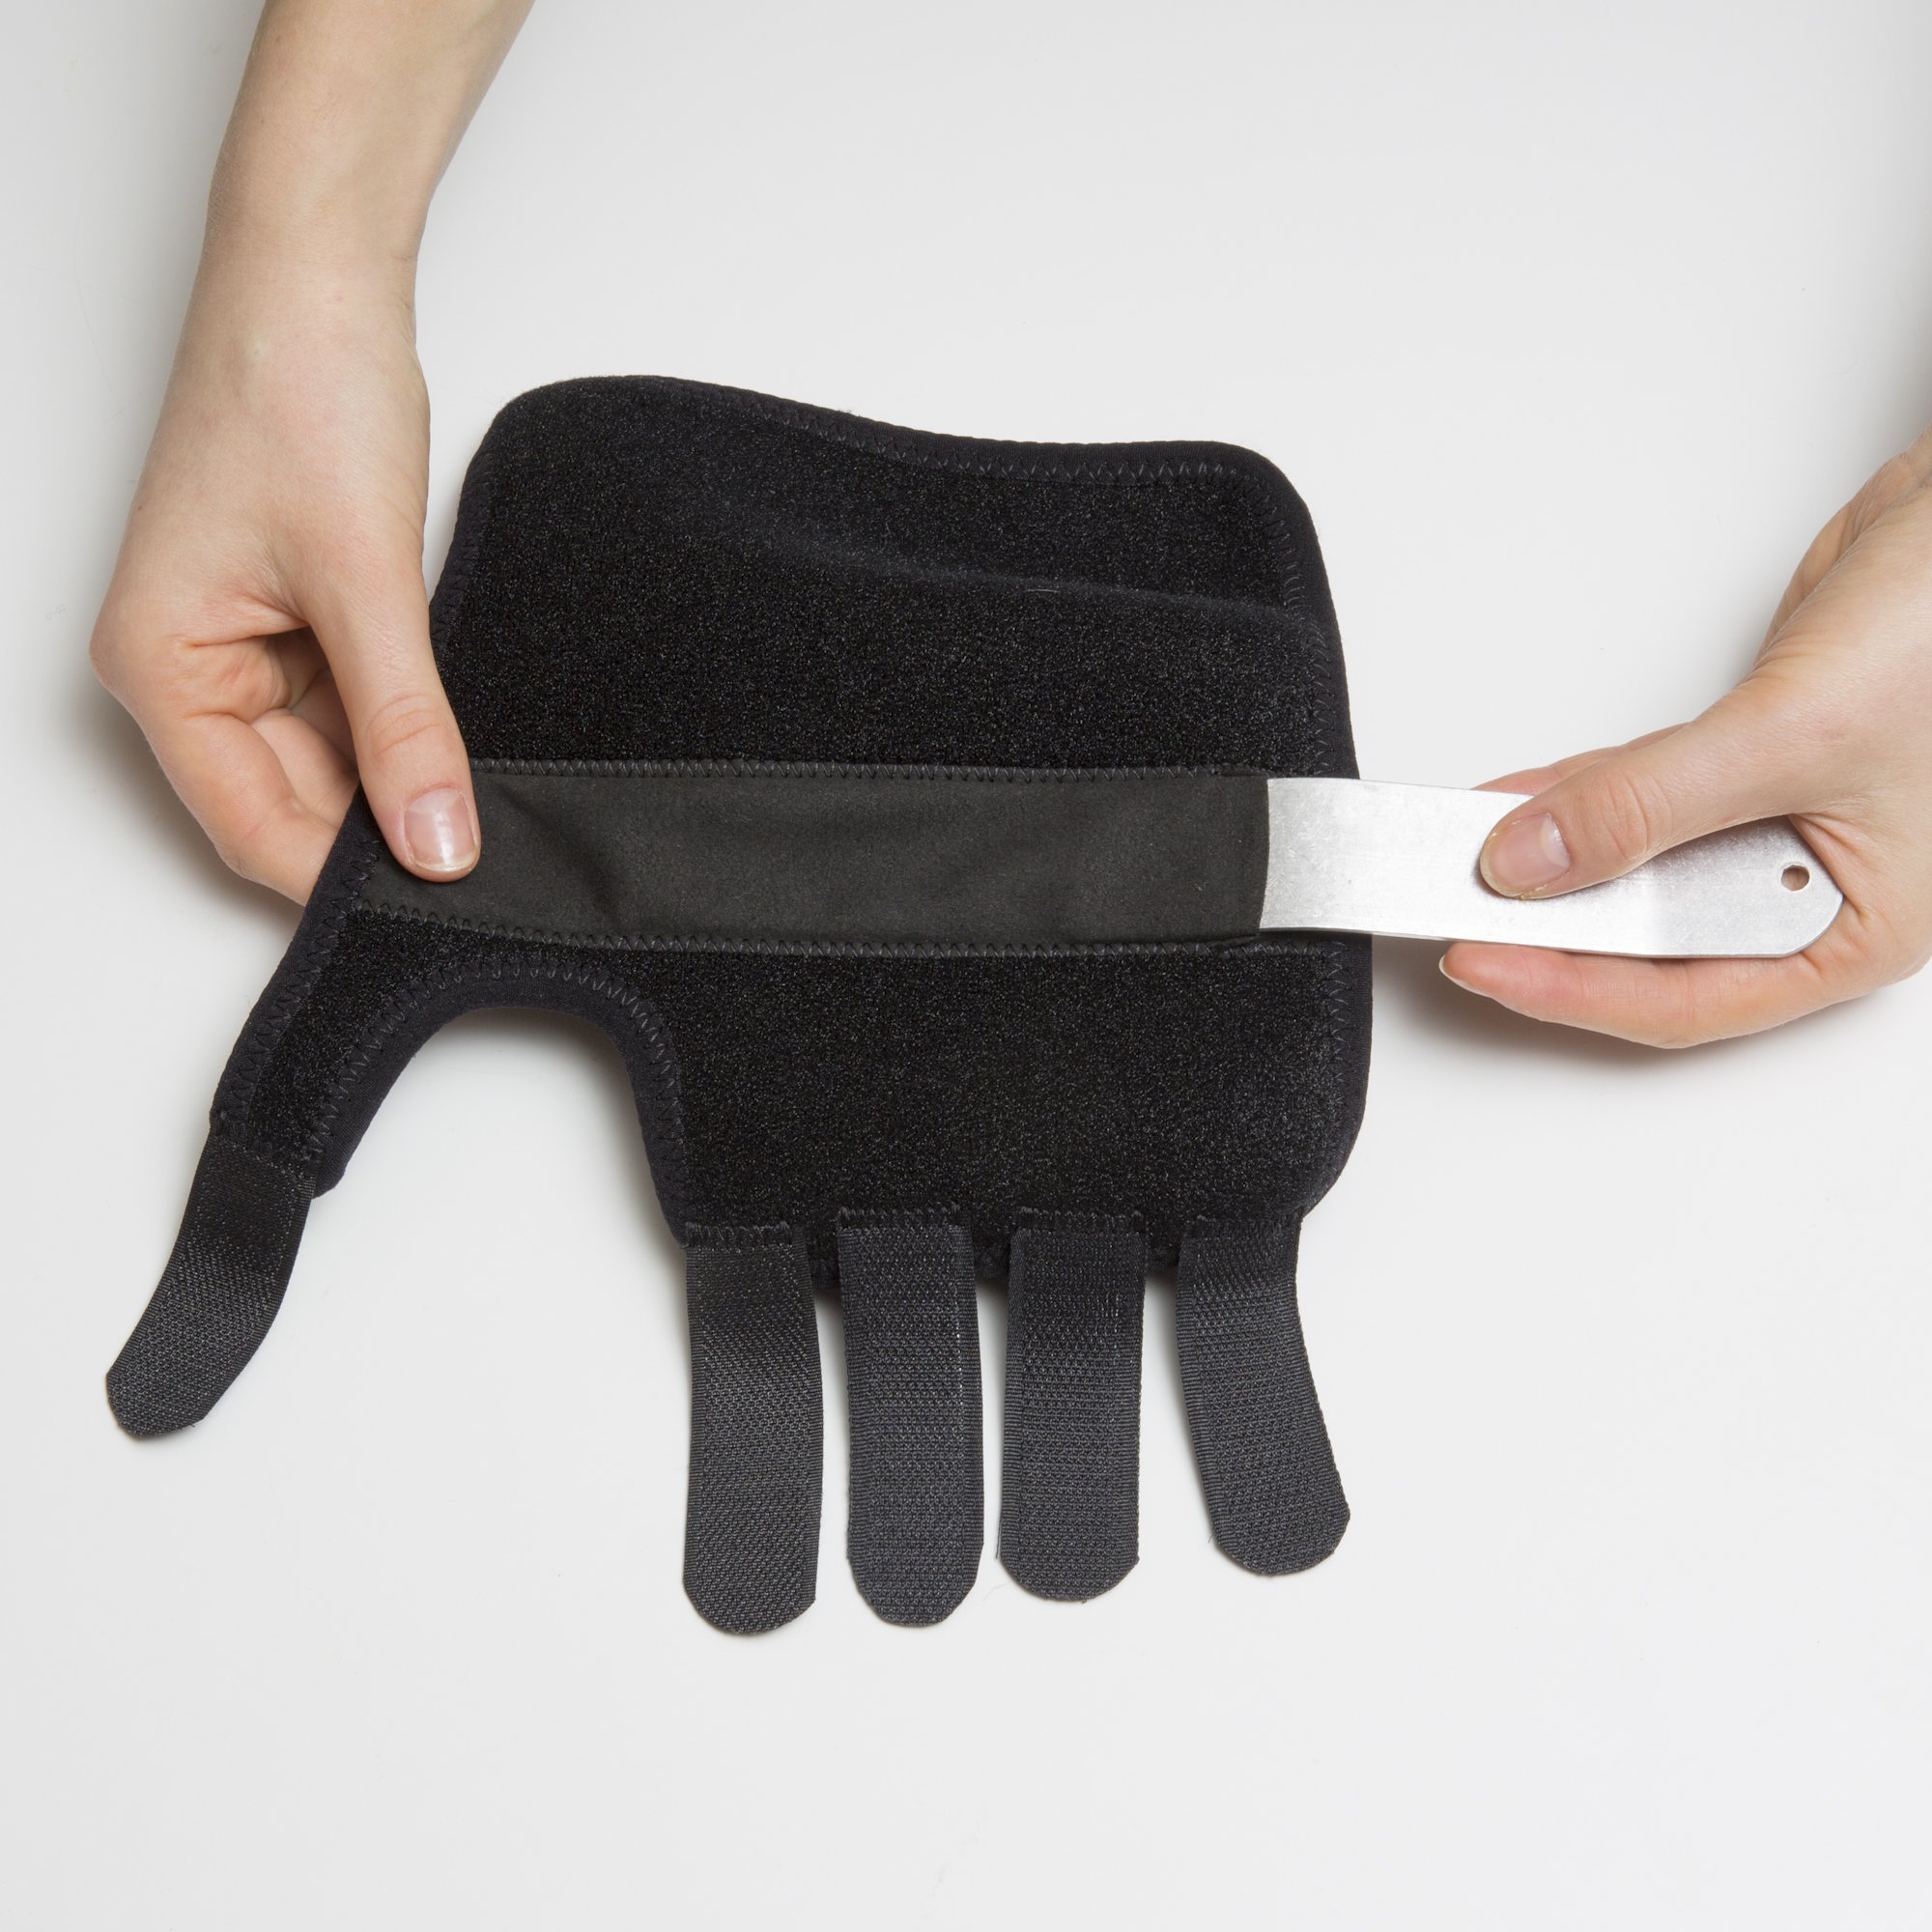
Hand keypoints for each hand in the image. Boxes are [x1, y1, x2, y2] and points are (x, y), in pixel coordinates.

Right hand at [90, 247, 475, 899]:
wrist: (322, 281)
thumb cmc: (300, 393)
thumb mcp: (364, 583)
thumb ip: (404, 725)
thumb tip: (436, 845)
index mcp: (162, 666)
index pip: (252, 825)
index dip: (342, 875)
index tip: (438, 900)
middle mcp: (190, 668)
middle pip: (292, 802)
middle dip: (382, 830)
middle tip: (486, 854)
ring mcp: (243, 646)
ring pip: (332, 763)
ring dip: (402, 779)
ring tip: (486, 797)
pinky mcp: (297, 620)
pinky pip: (354, 710)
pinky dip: (406, 730)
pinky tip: (464, 744)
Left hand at [1441, 425, 1931, 1045]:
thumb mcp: (1791, 735)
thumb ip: (1649, 804)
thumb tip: (1529, 861)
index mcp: (1856, 929)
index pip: (1686, 999)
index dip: (1570, 990)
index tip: (1478, 961)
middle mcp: (1811, 892)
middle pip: (1650, 945)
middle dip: (1546, 931)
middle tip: (1446, 911)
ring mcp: (1773, 830)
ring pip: (1636, 873)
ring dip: (1548, 864)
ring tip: (1457, 857)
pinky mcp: (1742, 766)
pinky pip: (1640, 805)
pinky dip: (1575, 804)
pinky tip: (1510, 807)